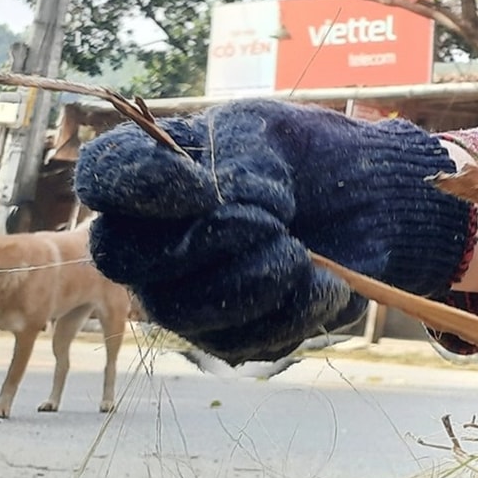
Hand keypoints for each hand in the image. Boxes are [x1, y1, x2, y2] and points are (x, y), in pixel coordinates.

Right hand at [74, 101, 472, 362]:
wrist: (372, 199)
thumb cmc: (310, 157)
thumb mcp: (274, 133)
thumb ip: (233, 156)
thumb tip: (214, 202)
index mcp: (154, 171)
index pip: (104, 175)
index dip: (139, 185)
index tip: (204, 187)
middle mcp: (150, 239)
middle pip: (123, 257)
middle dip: (203, 242)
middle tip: (272, 223)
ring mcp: (183, 294)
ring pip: (176, 311)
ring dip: (249, 282)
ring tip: (300, 252)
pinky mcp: (231, 334)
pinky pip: (239, 343)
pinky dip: (292, 312)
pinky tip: (326, 282)